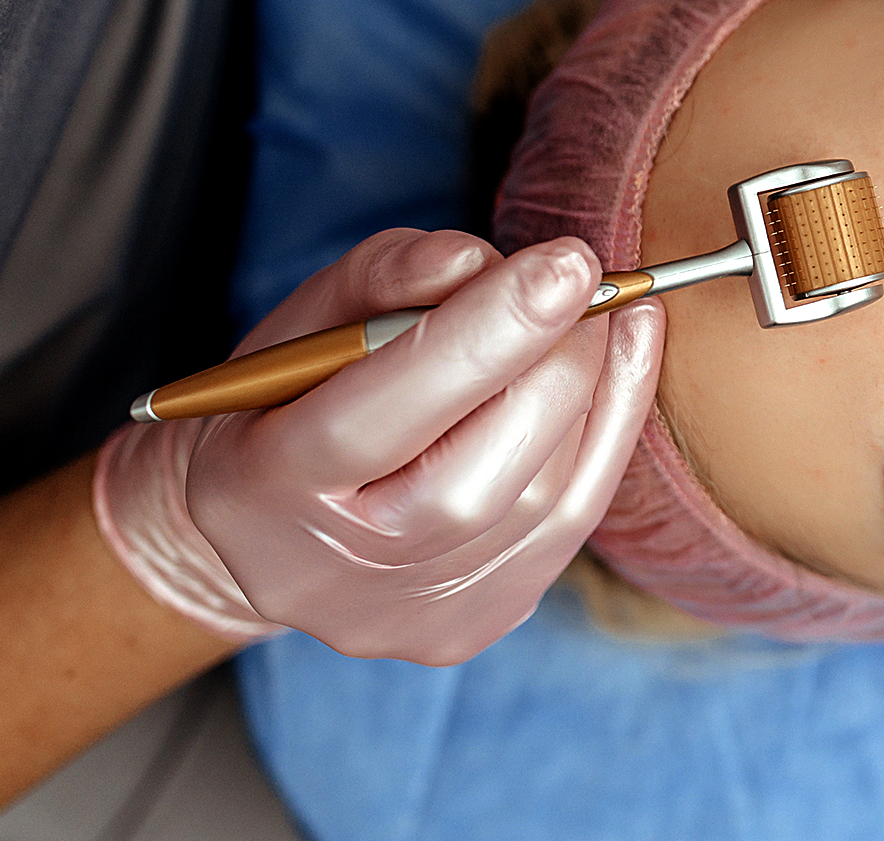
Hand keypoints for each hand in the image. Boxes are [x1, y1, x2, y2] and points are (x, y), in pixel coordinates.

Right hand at [93, 229, 661, 665]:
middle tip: (582, 277)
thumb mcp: (299, 327)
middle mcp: (340, 572)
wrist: (261, 539)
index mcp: (265, 487)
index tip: (567, 262)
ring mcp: (413, 614)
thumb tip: (477, 259)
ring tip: (601, 316)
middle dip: (555, 361)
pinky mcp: (476, 624)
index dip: (490, 333)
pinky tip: (621, 363)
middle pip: (482, 471)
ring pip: (545, 500)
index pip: (392, 409)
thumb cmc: (282, 408)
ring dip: (592, 393)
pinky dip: (608, 433)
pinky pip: (572, 523)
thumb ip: (381, 281)